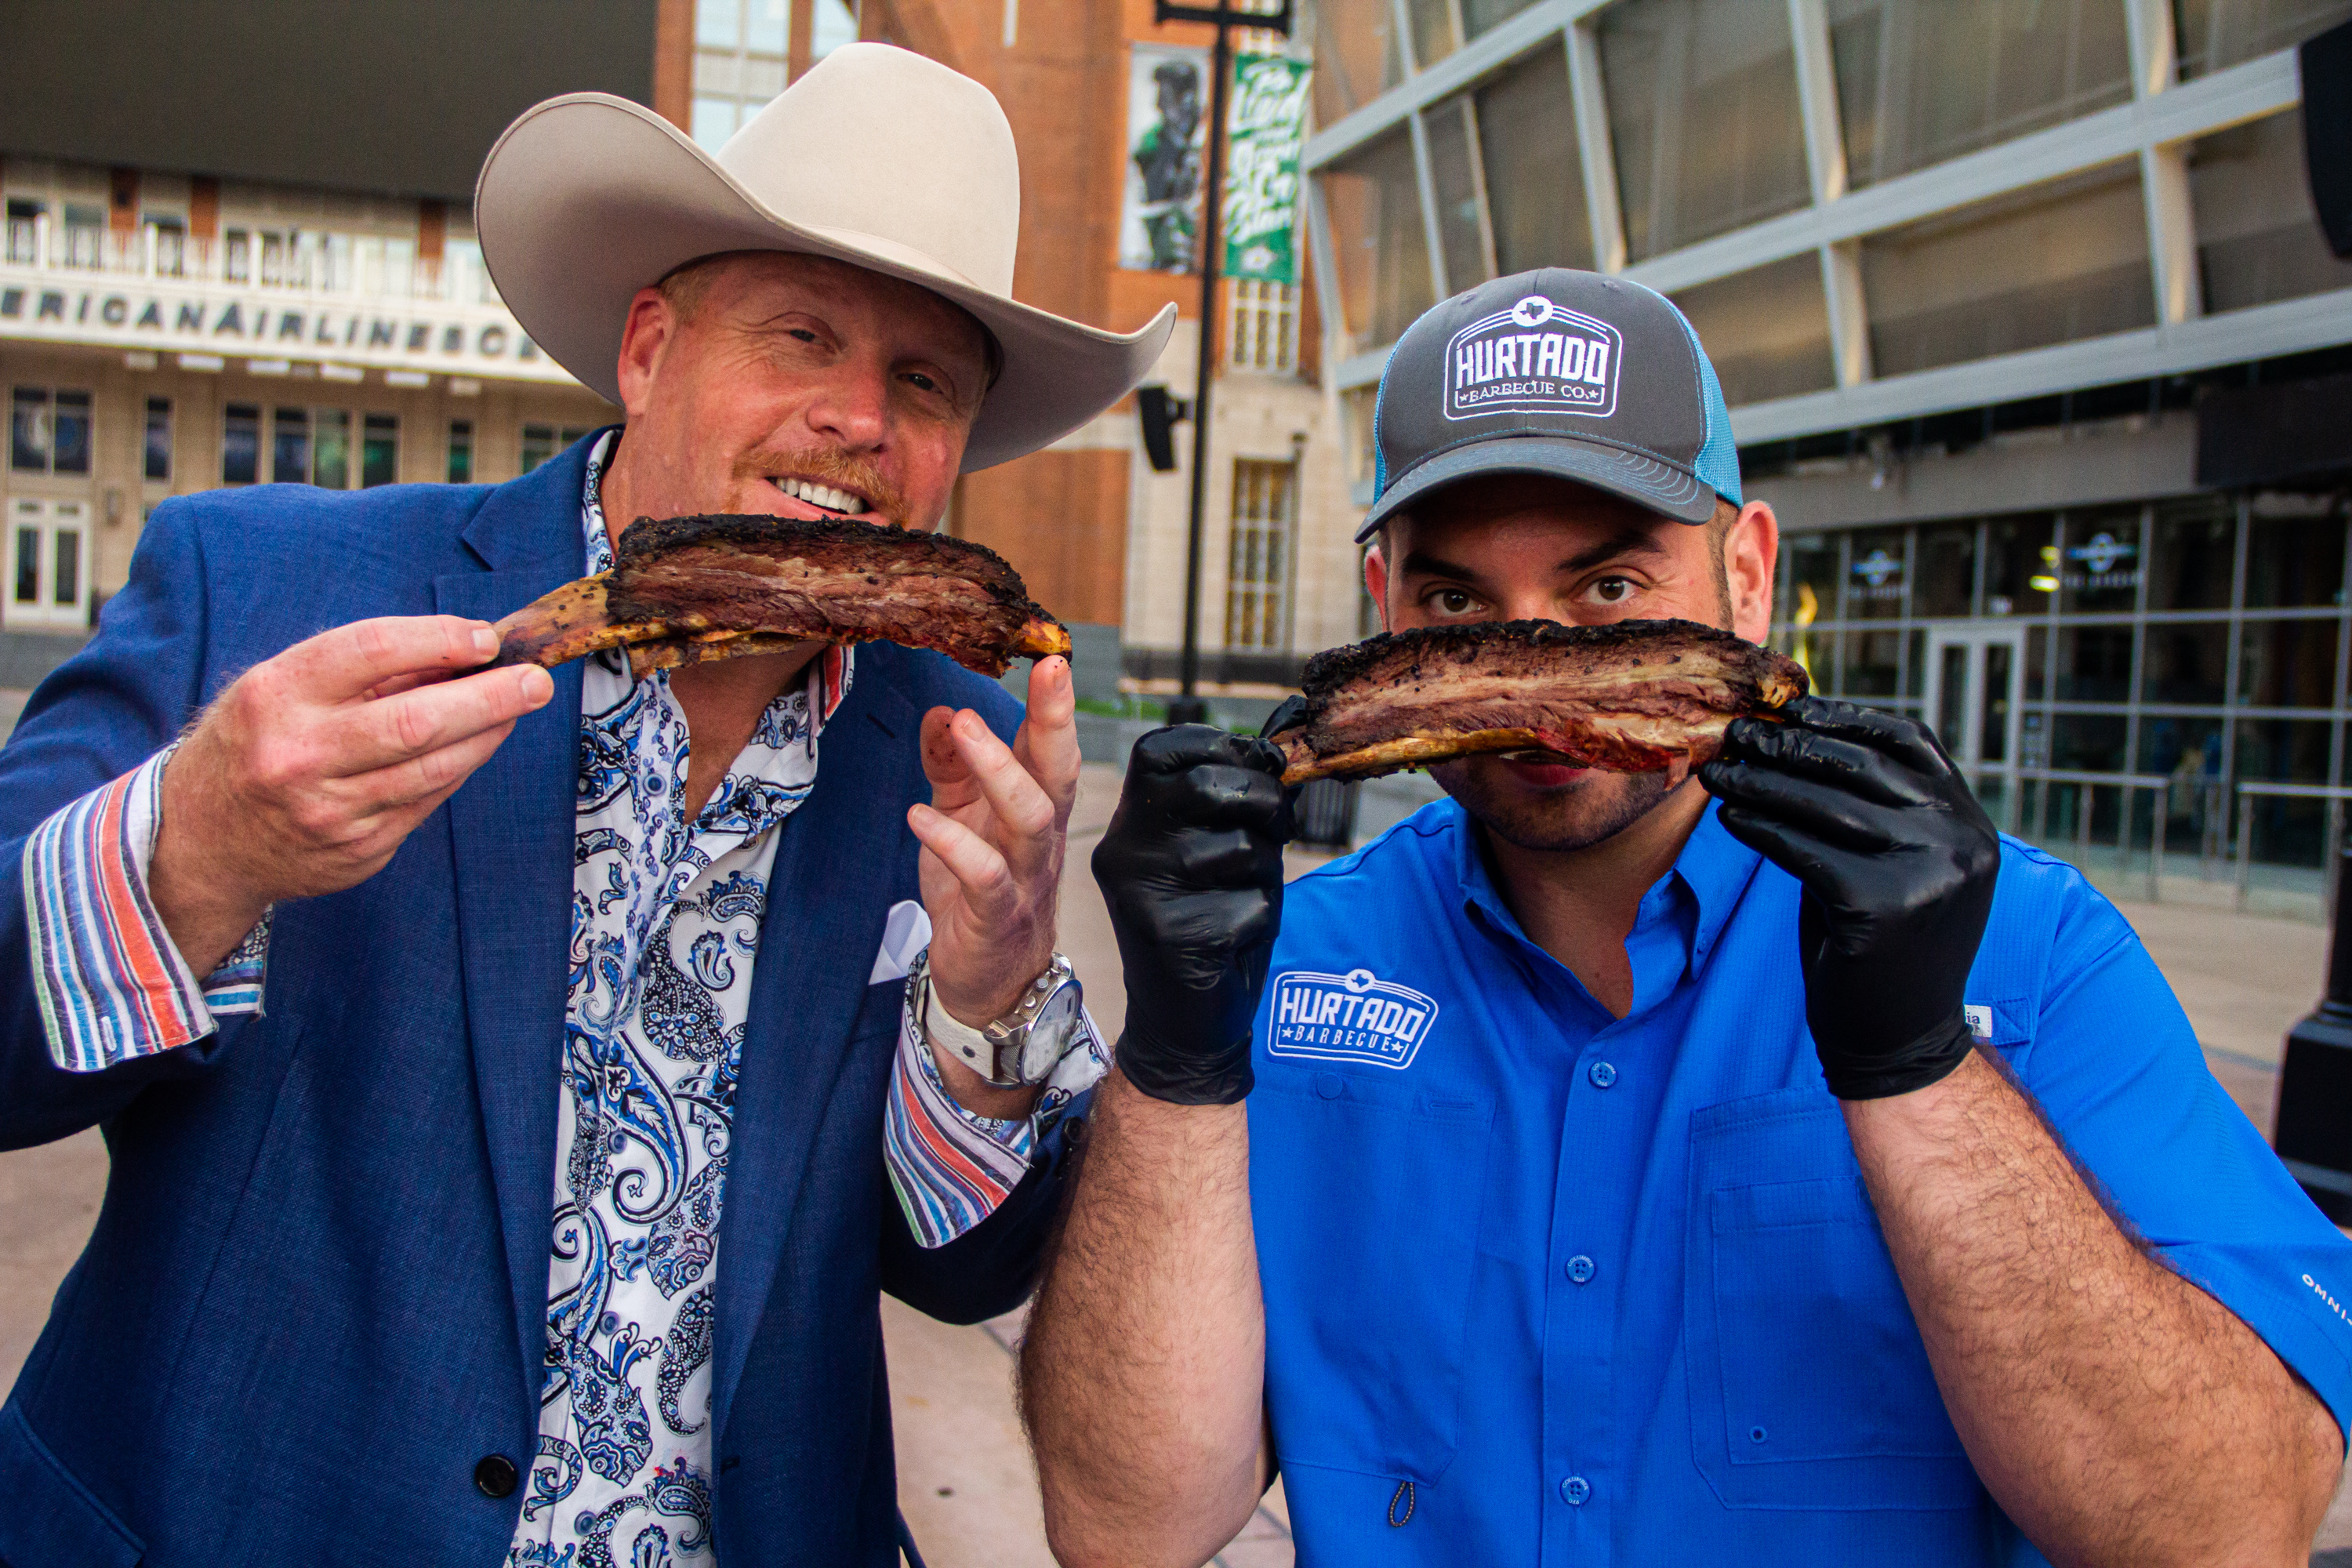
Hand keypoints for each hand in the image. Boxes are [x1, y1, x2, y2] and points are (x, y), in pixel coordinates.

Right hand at [151, 616, 554, 973]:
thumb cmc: (255, 742)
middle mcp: (299, 755)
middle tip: (535, 679)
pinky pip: (427, 801)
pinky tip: (476, 744)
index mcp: (276, 695)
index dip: (439, 638)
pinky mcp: (357, 849)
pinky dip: (459, 767)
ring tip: (515, 706)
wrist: (202, 838)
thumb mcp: (284, 688)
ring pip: (434, 767)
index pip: (372, 650)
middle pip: (417, 720)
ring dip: (488, 733)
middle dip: (490, 696)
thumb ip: (367, 670)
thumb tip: (462, 650)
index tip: (485, 637)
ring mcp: (329, 810)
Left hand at [908, 656, 1079, 1027]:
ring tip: (966, 727)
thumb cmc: (978, 894)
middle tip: (1047, 671)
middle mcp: (1040, 841)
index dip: (1054, 705)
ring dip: (1001, 770)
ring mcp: (1023, 878)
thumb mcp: (962, 818)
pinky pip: (983, 875)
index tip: (1051, 657)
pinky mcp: (994, 916)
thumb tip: (944, 711)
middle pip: (1059, 774)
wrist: (987, 984)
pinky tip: (920, 816)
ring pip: (1030, 818)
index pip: (1052, 750)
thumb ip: (952, 766)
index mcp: (1035, 811)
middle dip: (1056, 721)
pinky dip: (951, 843)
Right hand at [1091, 726, 1291, 1105]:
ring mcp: (1143, 894)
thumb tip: (1283, 738)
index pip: (1162, 747)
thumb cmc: (1210, 921)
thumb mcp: (1216, 846)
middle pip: (1207, 786)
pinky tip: (1234, 942)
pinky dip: (1264, 919)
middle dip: (1263, 801)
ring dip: (1266, 869)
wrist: (1182, 1022)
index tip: (1253, 769)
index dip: (1221, 747)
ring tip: (1241, 897)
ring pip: (1241, 846)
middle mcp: (1123, 851)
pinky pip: (1255, 902)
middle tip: (1274, 828)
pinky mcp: (1173, 936)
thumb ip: (1236, 795)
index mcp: (1127, 822)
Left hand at [1698, 697, 1998, 1099]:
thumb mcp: (1894, 863)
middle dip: (1790, 746)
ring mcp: (1929, 872)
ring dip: (1761, 783)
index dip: (1846, 717)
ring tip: (1717, 772)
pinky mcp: (1884, 906)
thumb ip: (1868, 808)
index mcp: (1970, 821)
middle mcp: (1961, 839)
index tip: (1790, 709)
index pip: (1909, 741)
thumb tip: (1793, 739)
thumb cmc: (1882, 946)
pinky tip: (1730, 818)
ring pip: (1826, 806)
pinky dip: (1761, 828)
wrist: (1900, 1039)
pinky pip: (1805, 850)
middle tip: (1736, 734)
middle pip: (1861, 767)